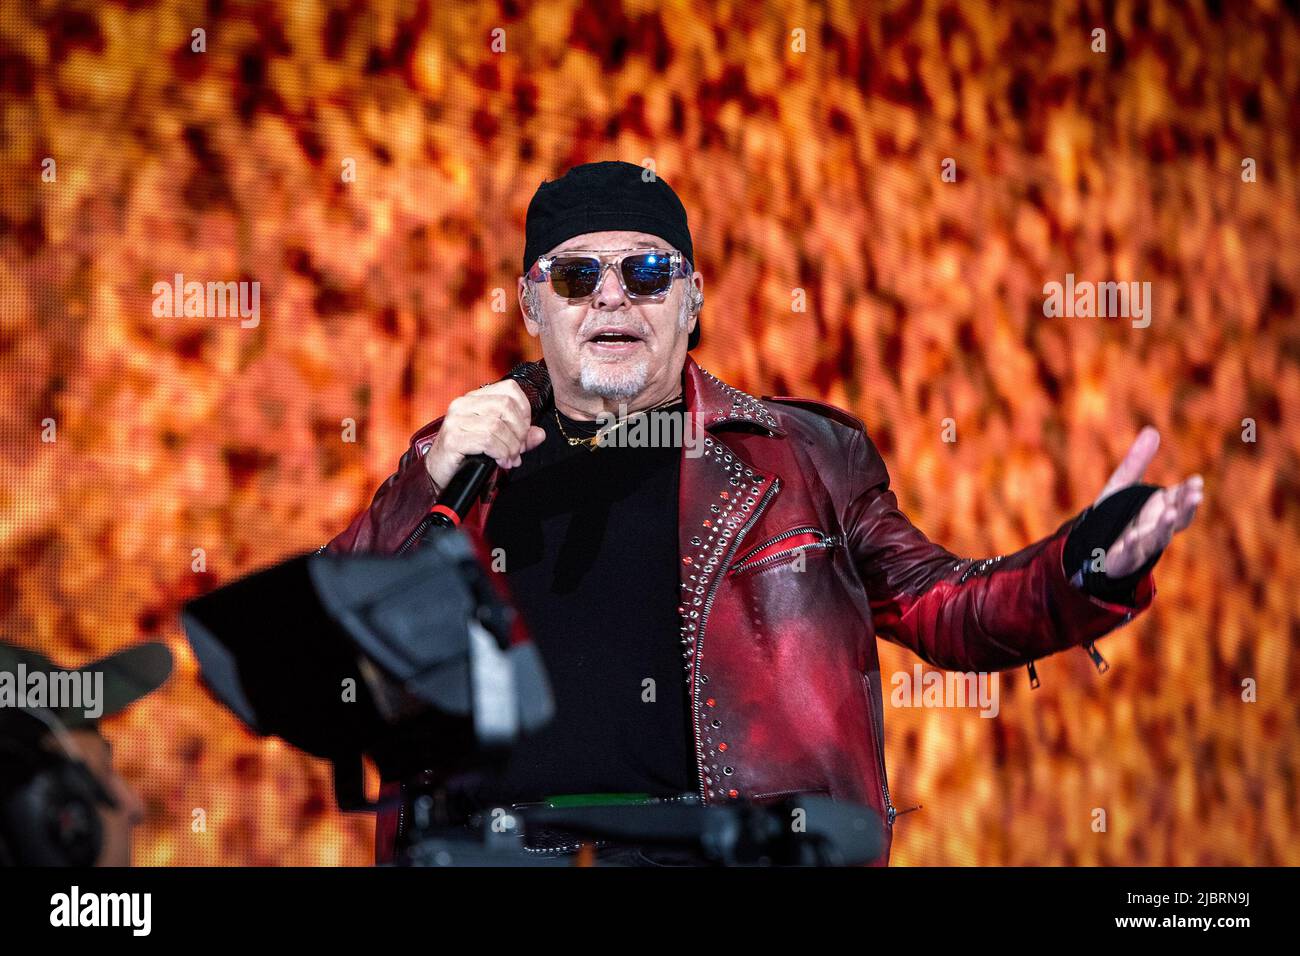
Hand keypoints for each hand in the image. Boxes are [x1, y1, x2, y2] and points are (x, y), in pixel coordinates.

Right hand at [424, 380, 546, 489]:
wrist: (439, 474)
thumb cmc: (468, 455)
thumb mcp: (497, 442)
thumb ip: (519, 436)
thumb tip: (540, 434)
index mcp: (474, 399)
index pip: (509, 388)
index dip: (524, 409)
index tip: (524, 431)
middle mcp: (462, 404)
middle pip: (506, 405)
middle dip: (519, 431)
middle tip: (518, 450)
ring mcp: (455, 420)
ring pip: (497, 425)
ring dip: (510, 446)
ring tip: (510, 459)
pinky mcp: (453, 438)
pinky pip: (487, 440)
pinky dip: (500, 453)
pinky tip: (500, 462)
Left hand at [1093, 427, 1202, 578]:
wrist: (1092, 548)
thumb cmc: (1115, 515)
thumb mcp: (1122, 485)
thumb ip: (1137, 462)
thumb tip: (1152, 430)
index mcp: (1158, 510)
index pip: (1179, 499)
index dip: (1188, 492)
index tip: (1196, 481)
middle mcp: (1154, 528)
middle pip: (1176, 519)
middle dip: (1186, 508)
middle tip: (1196, 495)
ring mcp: (1140, 546)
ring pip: (1157, 539)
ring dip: (1163, 527)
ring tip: (1168, 513)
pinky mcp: (1122, 561)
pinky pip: (1128, 555)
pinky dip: (1131, 547)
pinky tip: (1130, 538)